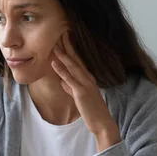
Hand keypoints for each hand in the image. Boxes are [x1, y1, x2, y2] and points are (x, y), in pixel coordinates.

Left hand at [51, 33, 120, 148]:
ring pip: (72, 66)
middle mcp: (87, 78)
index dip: (70, 48)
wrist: (102, 123)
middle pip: (75, 59)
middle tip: (59, 32)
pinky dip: (61, 70)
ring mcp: (85, 84)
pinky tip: (54, 63)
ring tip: (53, 44)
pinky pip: (69, 79)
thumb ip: (70, 87)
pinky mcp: (81, 92)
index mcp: (87, 78)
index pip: (77, 60)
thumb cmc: (91, 111)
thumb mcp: (79, 97)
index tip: (63, 37)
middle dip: (67, 46)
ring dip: (62, 54)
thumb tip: (62, 81)